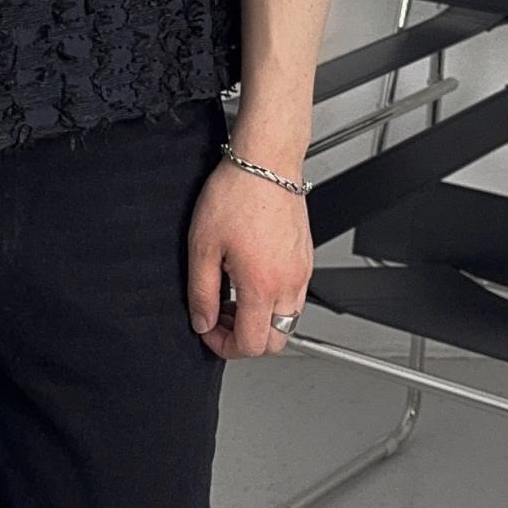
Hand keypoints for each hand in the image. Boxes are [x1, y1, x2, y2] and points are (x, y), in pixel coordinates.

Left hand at [186, 150, 312, 359]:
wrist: (266, 161)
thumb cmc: (237, 194)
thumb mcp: (203, 247)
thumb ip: (201, 293)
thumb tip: (202, 322)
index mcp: (263, 285)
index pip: (252, 344)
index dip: (224, 346)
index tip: (208, 329)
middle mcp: (289, 282)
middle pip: (275, 341)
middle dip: (245, 339)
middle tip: (221, 318)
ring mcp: (301, 271)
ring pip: (287, 320)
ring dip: (260, 320)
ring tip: (234, 298)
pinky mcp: (305, 258)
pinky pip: (294, 296)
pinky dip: (272, 301)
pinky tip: (249, 279)